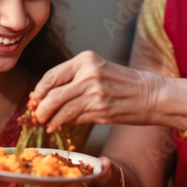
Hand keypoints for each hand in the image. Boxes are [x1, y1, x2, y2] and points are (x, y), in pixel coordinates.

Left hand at [32, 51, 165, 132]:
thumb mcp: (98, 70)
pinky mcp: (100, 111)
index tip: (34, 100)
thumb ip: (74, 79)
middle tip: (36, 115)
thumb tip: (46, 96)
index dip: (39, 91)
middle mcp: (89, 74)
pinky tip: (58, 126)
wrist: (152, 95)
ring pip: (60, 108)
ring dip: (48, 119)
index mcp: (86, 59)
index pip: (51, 76)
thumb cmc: (124, 83)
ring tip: (46, 123)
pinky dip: (62, 124)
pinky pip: (73, 118)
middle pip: (52, 94)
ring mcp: (95, 93)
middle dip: (40, 108)